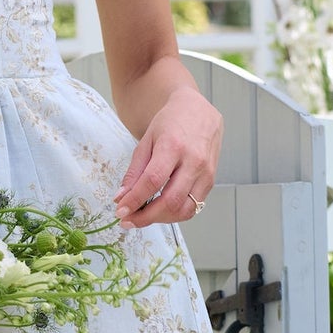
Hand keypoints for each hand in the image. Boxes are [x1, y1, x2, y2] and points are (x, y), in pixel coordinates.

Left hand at [113, 86, 221, 228]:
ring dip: (161, 219)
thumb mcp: (146, 141)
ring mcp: (206, 172)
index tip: (120, 211)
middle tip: (129, 221)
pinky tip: (160, 210)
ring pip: (184, 209)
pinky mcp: (211, 180)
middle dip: (146, 217)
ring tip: (144, 216)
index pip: (152, 181)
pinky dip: (174, 213)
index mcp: (173, 146)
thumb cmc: (170, 123)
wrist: (198, 111)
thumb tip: (121, 198)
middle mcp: (194, 160)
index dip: (135, 200)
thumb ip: (134, 171)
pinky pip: (194, 206)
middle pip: (170, 201)